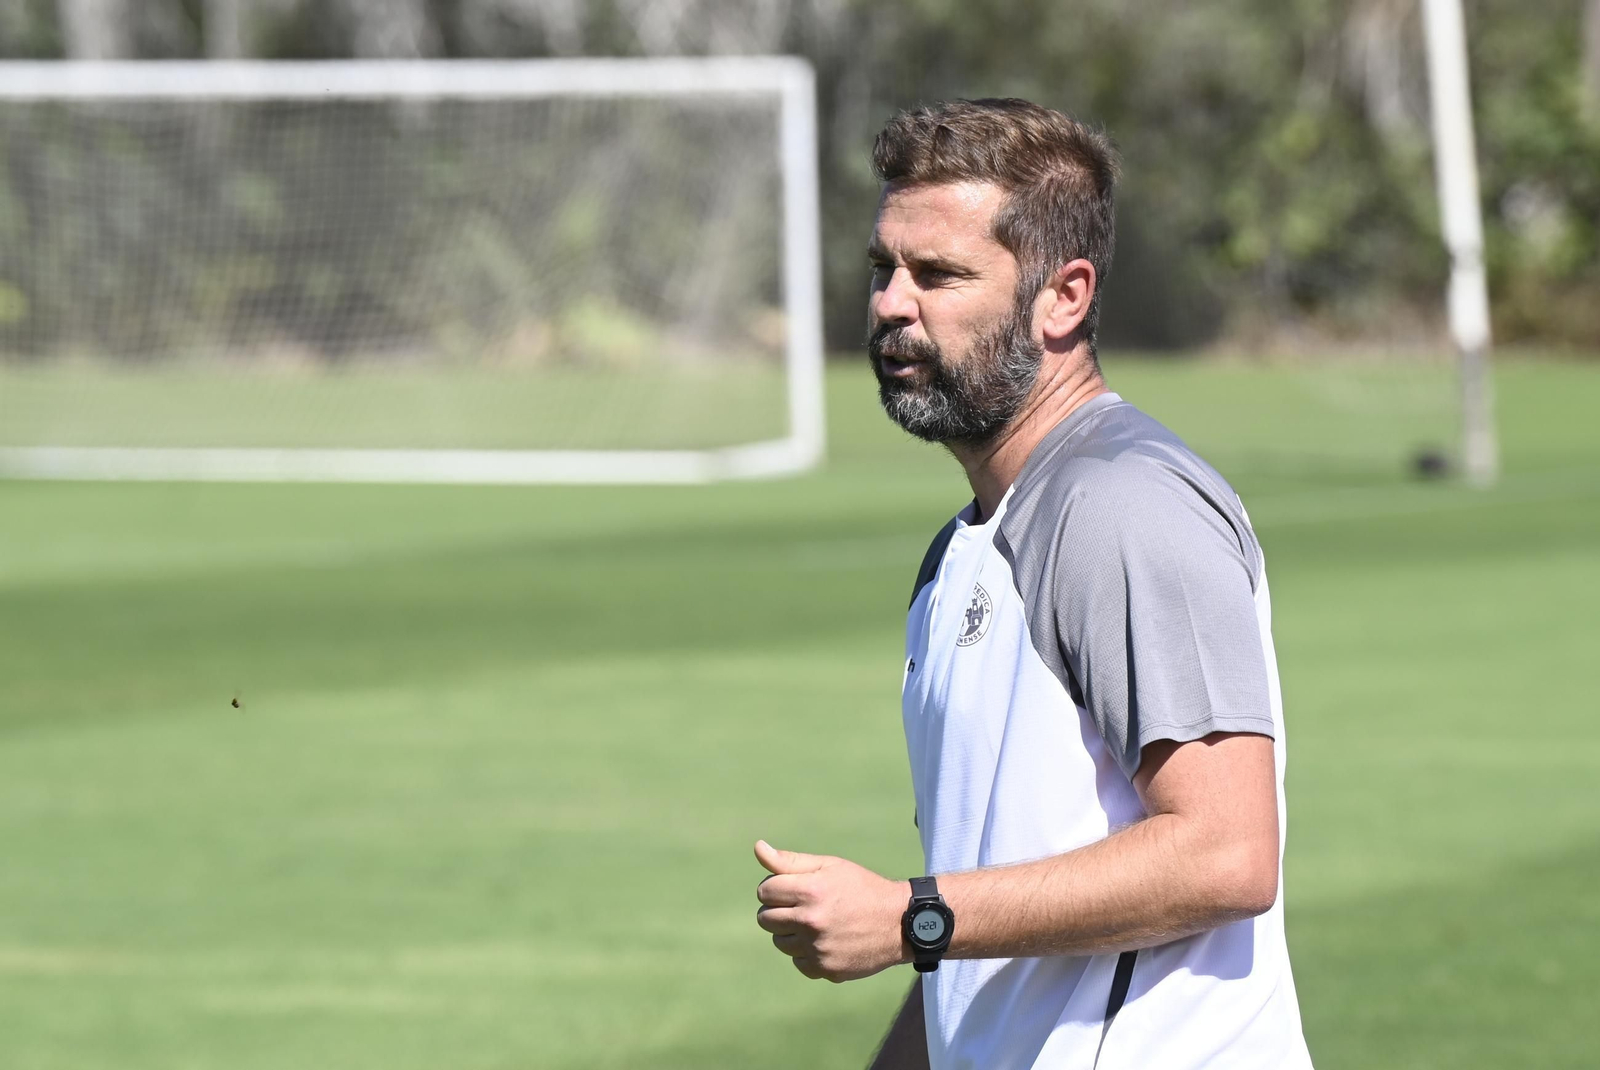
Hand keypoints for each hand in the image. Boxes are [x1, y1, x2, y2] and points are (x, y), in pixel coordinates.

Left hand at [754, 839, 906, 982]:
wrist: (899, 923)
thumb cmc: (861, 888)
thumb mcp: (830, 866)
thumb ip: (790, 861)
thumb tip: (758, 848)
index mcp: (810, 890)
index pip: (765, 891)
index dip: (776, 887)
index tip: (793, 888)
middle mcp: (811, 921)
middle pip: (765, 918)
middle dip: (779, 910)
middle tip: (803, 905)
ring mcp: (817, 949)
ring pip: (779, 942)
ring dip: (791, 932)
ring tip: (816, 922)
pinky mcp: (825, 969)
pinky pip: (798, 962)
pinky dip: (807, 953)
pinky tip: (827, 941)